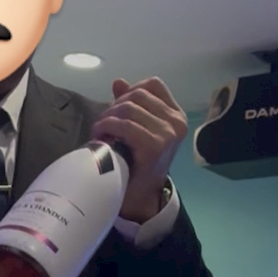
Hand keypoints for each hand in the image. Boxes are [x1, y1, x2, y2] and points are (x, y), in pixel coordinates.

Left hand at [91, 76, 186, 223]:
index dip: (132, 89)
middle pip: (138, 95)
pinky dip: (107, 127)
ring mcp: (168, 133)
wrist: (140, 195)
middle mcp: (176, 122)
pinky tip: (100, 136)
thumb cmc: (139, 161)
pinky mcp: (155, 145)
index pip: (154, 84)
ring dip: (108, 117)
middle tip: (104, 123)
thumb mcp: (138, 129)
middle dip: (115, 106)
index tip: (118, 106)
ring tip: (100, 131)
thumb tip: (119, 82)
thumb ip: (132, 105)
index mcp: (176, 115)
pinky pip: (125, 125)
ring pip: (129, 109)